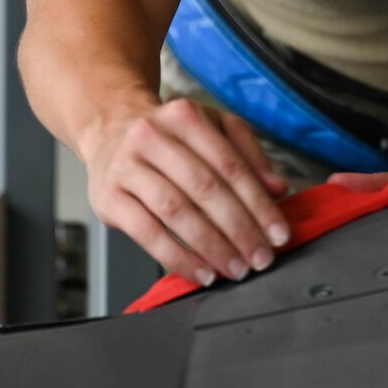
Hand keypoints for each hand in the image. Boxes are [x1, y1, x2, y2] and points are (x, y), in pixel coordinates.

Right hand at [82, 98, 291, 286]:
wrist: (109, 131)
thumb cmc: (169, 137)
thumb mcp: (213, 130)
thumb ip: (248, 156)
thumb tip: (278, 189)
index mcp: (185, 116)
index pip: (230, 164)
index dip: (258, 202)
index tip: (278, 233)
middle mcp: (152, 137)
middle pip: (204, 188)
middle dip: (239, 229)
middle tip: (260, 257)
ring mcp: (126, 166)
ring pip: (176, 211)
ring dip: (211, 246)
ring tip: (235, 268)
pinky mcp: (108, 197)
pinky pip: (147, 233)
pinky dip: (177, 257)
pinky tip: (201, 271)